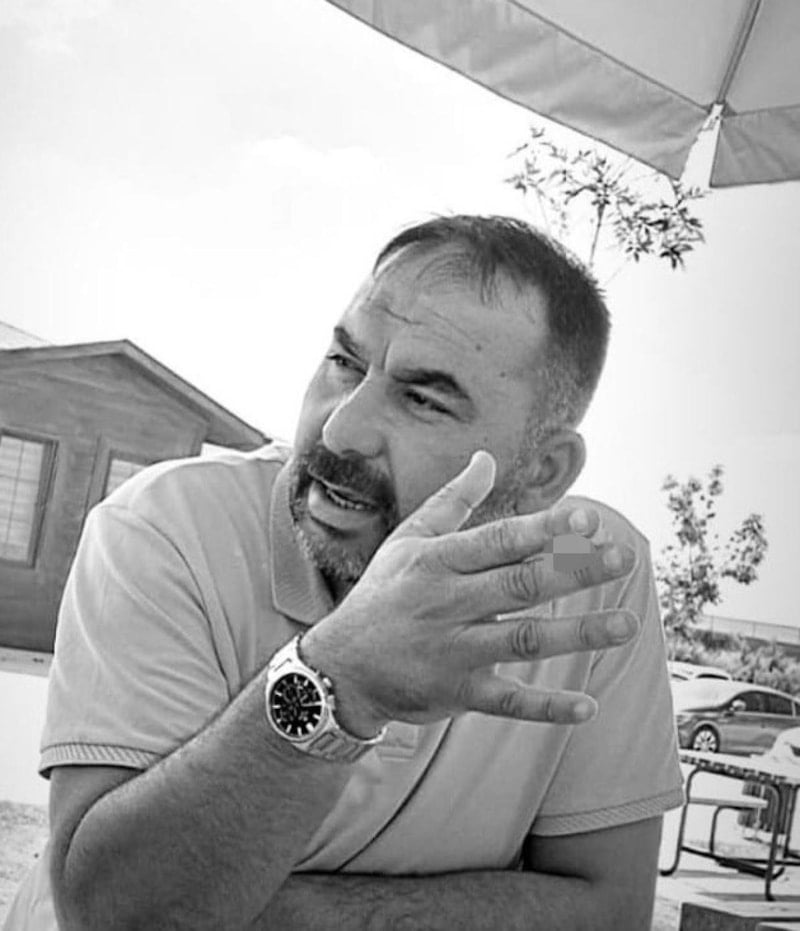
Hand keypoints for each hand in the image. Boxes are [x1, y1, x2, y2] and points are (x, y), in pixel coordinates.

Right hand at [301, 451, 637, 735]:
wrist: (339, 667)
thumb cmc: (382, 594)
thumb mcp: (408, 540)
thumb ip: (453, 501)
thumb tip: (486, 457)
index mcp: (438, 562)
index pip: (498, 541)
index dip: (543, 529)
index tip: (587, 517)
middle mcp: (448, 604)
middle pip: (520, 585)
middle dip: (574, 571)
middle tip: (623, 558)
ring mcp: (454, 651)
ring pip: (523, 640)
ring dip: (577, 634)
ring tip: (628, 624)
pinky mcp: (459, 693)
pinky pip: (508, 701)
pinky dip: (546, 706)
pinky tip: (588, 704)